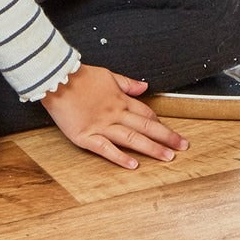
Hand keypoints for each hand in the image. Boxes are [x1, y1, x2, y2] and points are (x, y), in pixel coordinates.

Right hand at [40, 64, 188, 169]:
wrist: (56, 78)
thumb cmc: (80, 76)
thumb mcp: (107, 74)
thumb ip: (127, 83)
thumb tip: (144, 87)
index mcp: (119, 100)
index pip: (146, 113)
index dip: (161, 123)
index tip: (173, 132)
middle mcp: (114, 113)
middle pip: (145, 126)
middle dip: (166, 137)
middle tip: (183, 146)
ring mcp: (100, 126)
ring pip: (131, 139)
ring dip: (151, 148)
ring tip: (168, 157)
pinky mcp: (85, 136)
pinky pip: (106, 148)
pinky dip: (120, 158)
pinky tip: (133, 165)